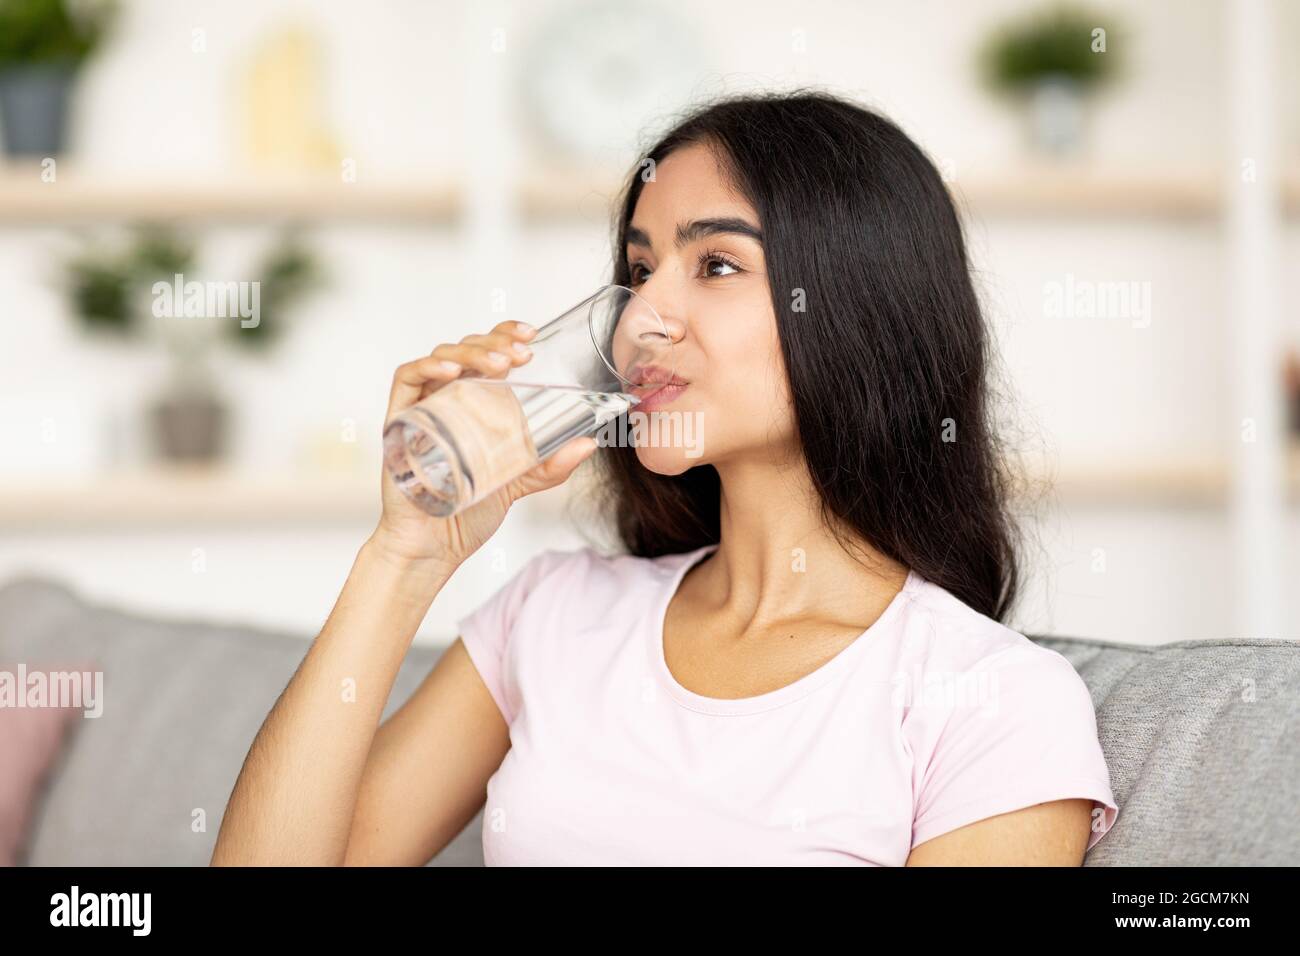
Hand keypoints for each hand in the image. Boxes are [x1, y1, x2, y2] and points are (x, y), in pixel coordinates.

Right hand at [370, 320, 598, 567]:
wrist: (434, 548)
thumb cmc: (468, 511)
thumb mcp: (518, 482)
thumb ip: (549, 465)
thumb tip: (588, 444)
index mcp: (473, 403)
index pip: (486, 355)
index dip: (505, 337)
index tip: (532, 335)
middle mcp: (446, 398)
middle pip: (466, 350)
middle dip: (494, 344)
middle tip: (523, 354)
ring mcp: (422, 407)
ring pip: (440, 357)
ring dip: (471, 352)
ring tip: (500, 364)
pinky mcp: (399, 421)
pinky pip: (407, 379)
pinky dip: (428, 366)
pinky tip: (452, 370)